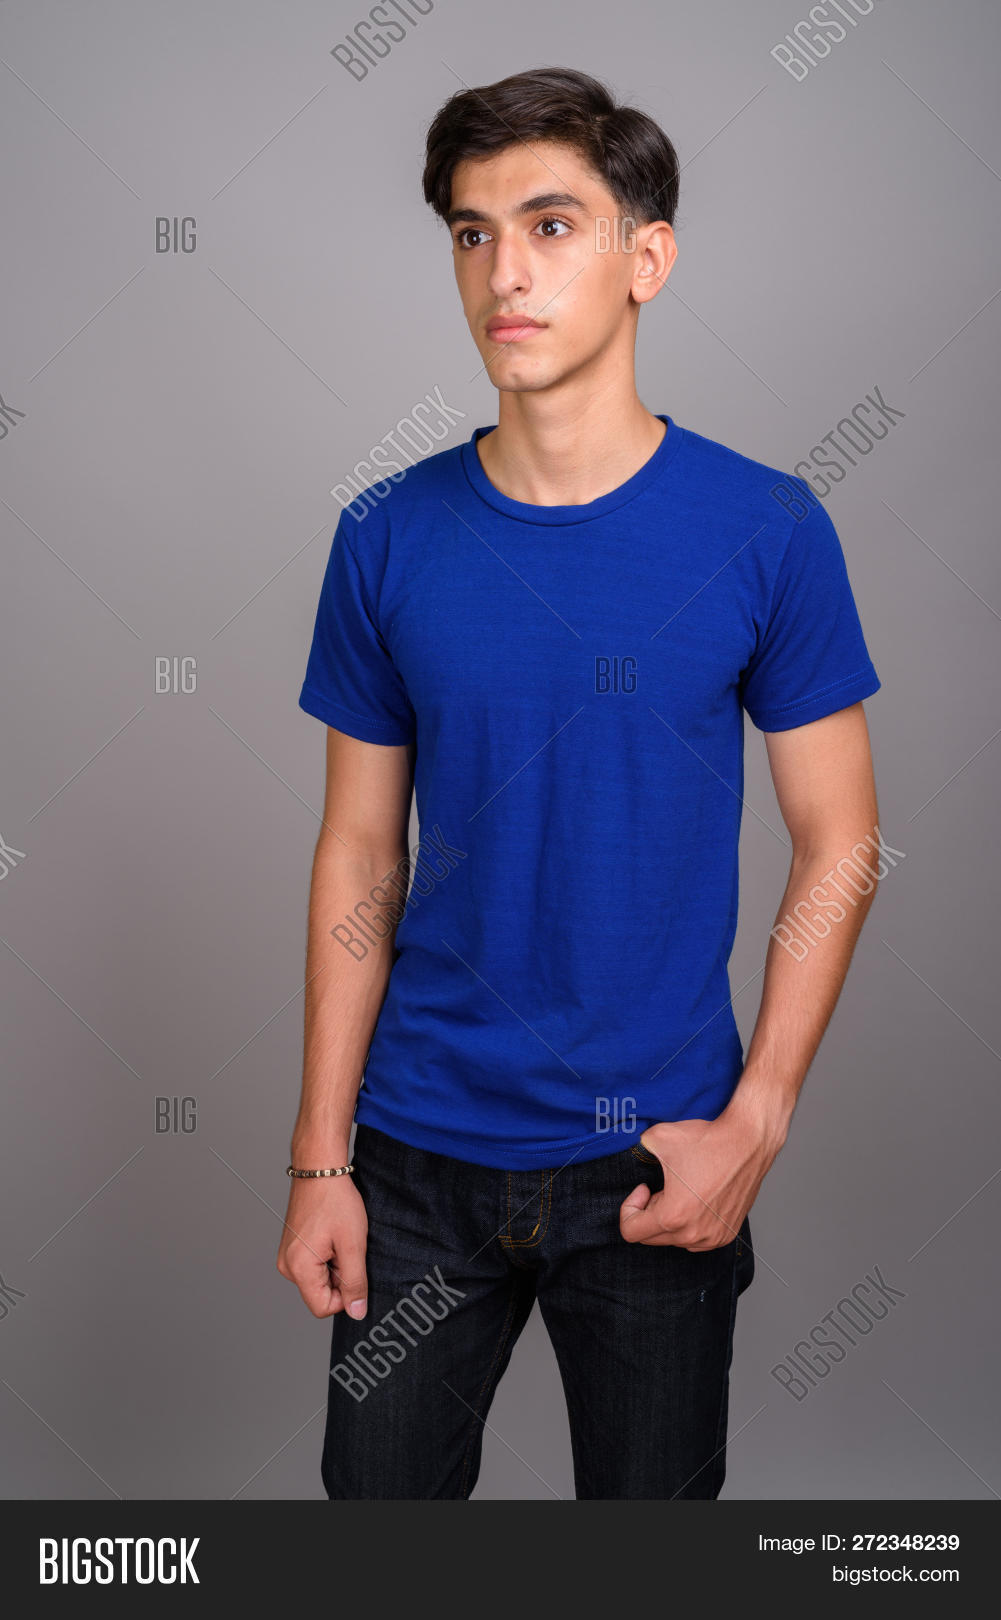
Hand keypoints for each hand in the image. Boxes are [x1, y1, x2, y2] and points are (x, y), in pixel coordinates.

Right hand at [276, 1176, 368, 1318]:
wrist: (320, 1169)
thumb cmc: (335, 1201)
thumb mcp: (354, 1244)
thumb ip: (355, 1282)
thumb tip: (357, 1313)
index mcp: (299, 1269)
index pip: (323, 1308)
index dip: (345, 1296)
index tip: (353, 1268)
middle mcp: (287, 1267)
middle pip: (320, 1295)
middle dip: (340, 1277)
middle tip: (346, 1247)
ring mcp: (288, 1257)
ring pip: (319, 1280)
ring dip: (335, 1266)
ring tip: (339, 1238)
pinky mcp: (292, 1248)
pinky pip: (314, 1266)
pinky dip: (328, 1256)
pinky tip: (332, 1235)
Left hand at [618, 1096, 785, 1249]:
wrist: (748, 1141)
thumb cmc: (708, 1140)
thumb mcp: (657, 1138)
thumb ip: (635, 1151)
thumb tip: (630, 1155)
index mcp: (674, 1217)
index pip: (630, 1232)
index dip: (629, 1207)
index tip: (645, 1187)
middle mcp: (694, 1234)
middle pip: (651, 1238)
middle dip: (649, 1212)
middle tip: (661, 1187)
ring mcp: (713, 1237)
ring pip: (674, 1240)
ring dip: (670, 1220)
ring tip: (682, 1192)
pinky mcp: (727, 1233)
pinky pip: (696, 1239)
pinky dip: (690, 1224)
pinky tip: (697, 1199)